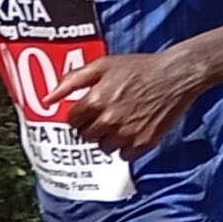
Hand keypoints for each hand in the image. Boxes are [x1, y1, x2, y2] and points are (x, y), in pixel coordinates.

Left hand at [41, 50, 198, 158]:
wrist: (175, 76)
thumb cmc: (139, 68)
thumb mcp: (102, 65)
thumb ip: (71, 81)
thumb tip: (47, 99)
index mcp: (96, 100)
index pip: (72, 121)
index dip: (79, 116)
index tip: (88, 110)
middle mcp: (109, 120)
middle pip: (86, 136)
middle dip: (92, 127)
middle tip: (106, 116)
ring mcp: (127, 134)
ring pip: (104, 148)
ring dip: (108, 139)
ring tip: (120, 123)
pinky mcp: (143, 143)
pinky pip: (124, 156)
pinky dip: (126, 147)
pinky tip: (133, 130)